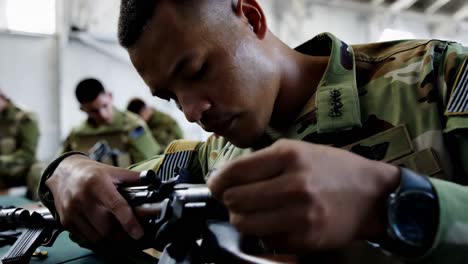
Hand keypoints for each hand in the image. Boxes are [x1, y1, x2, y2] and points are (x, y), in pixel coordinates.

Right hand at [45, 155, 143, 243]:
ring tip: (116, 229)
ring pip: (96, 236)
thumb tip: (154, 182)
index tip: (138, 232)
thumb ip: (134, 178)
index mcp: (97, 183)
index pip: (116, 205)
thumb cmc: (92, 173)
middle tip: (130, 230)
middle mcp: (82, 197)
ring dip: (109, 236)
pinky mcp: (66, 221)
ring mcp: (72, 211)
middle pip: (106, 227)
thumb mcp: (114, 171)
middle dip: (121, 232)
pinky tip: (101, 227)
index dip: (129, 221)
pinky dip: (97, 236)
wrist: (63, 173)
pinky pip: (85, 237)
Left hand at [208, 139, 398, 252]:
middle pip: (234, 200)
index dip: (218, 181)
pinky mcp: (305, 239)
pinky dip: (264, 233)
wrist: (371, 195)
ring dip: (242, 218)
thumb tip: (225, 178)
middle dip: (229, 200)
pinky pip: (265, 239)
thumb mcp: (298, 150)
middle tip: (237, 199)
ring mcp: (300, 215)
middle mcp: (293, 185)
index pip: (234, 172)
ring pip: (244, 223)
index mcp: (289, 156)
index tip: (216, 185)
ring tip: (253, 211)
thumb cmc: (332, 168)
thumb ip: (262, 162)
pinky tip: (275, 222)